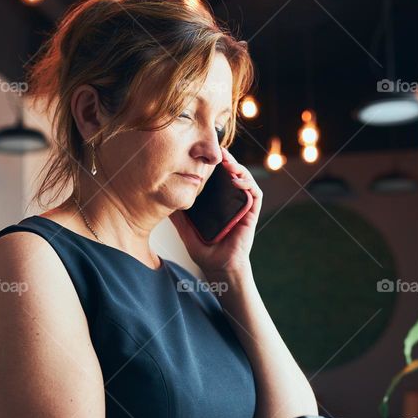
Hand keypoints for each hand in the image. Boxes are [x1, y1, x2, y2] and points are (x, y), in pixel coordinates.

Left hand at [168, 146, 262, 277]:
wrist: (219, 268)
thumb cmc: (205, 250)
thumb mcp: (186, 229)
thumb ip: (178, 215)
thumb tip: (163, 199)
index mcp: (218, 202)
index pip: (217, 177)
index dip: (213, 164)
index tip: (202, 153)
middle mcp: (231, 201)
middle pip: (232, 174)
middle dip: (226, 160)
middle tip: (215, 150)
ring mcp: (242, 206)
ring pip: (245, 179)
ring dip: (238, 167)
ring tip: (227, 161)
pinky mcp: (251, 214)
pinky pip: (254, 194)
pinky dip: (248, 184)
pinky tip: (236, 180)